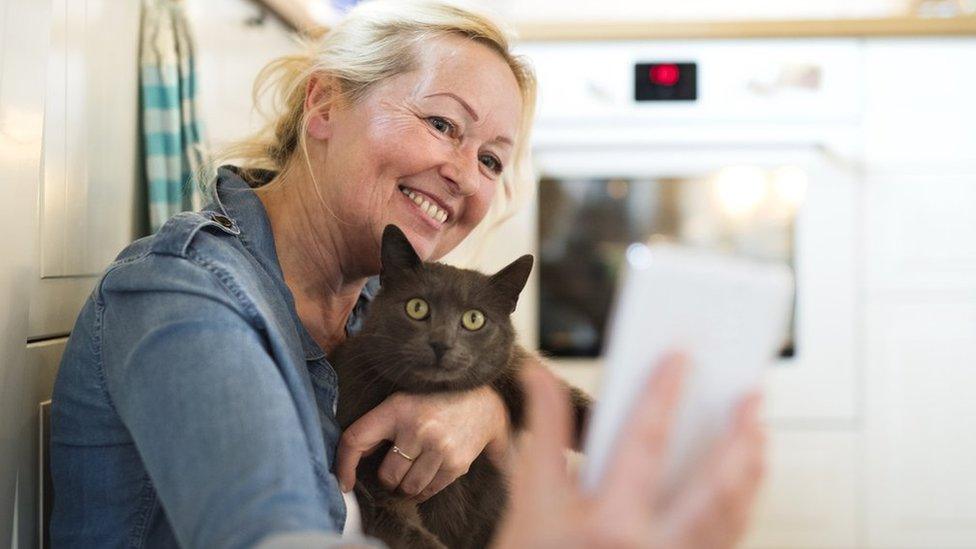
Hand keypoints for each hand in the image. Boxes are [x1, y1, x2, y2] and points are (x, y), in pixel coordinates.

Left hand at [336, 386, 510, 500]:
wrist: (484, 403)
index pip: (356, 439)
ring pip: (408, 487)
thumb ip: (379, 426)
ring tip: (413, 473)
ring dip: (406, 486)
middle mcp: (417, 427)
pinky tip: (427, 475)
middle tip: (396, 470)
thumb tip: (354, 458)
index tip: (345, 483)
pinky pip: (429, 490)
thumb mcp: (404, 402)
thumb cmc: (435, 403)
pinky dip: (424, 490)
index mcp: (396, 408)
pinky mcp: (456, 463)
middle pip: (386, 475)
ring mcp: (438, 447)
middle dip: (388, 479)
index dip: (344, 465)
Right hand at [492, 355, 765, 548]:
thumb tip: (539, 377)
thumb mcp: (530, 500)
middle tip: (754, 395)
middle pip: (713, 487)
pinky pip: (727, 538)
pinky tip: (743, 480)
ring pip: (731, 517)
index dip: (662, 395)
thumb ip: (543, 432)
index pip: (644, 445)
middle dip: (739, 437)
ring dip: (751, 471)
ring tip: (758, 430)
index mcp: (608, 525)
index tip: (680, 357)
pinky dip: (741, 504)